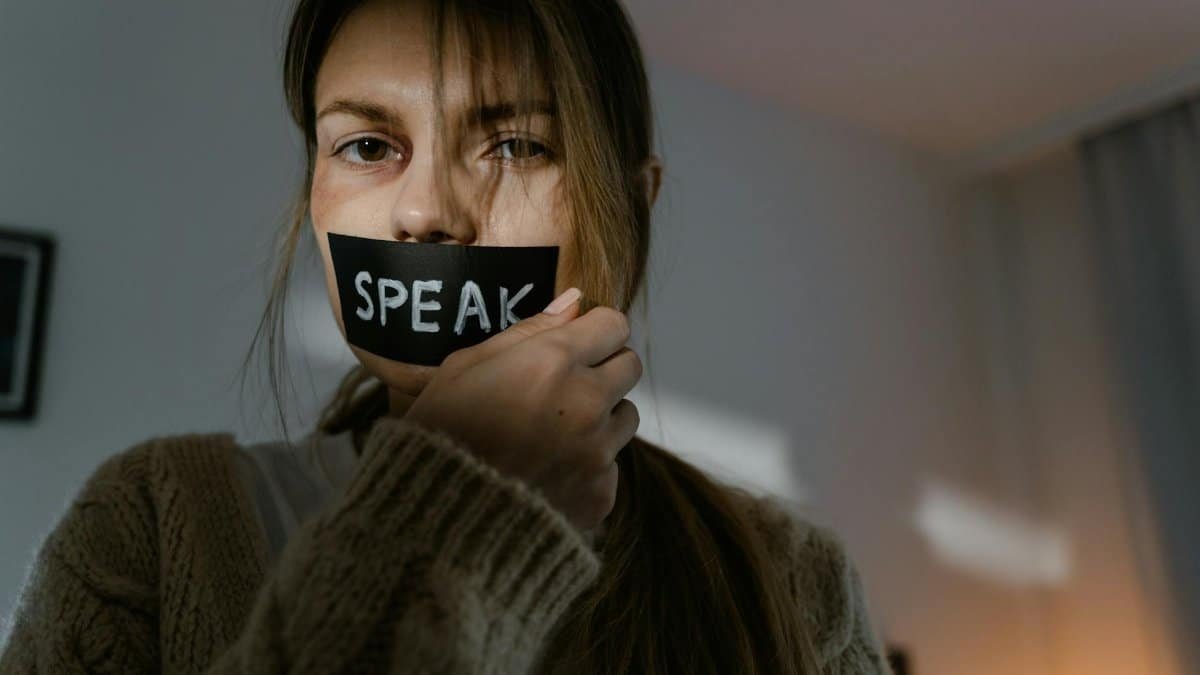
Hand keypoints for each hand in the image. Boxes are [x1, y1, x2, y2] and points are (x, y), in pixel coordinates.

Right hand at [402, 288, 641, 532]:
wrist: (433, 521)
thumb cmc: (438, 434)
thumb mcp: (465, 367)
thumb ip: (527, 331)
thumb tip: (574, 302)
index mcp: (553, 361)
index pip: (614, 324)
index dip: (594, 332)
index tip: (577, 344)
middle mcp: (585, 403)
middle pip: (630, 367)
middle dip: (604, 370)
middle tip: (564, 388)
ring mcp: (598, 453)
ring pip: (626, 417)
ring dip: (600, 419)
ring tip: (552, 435)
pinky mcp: (600, 495)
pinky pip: (611, 468)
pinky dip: (588, 469)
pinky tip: (547, 475)